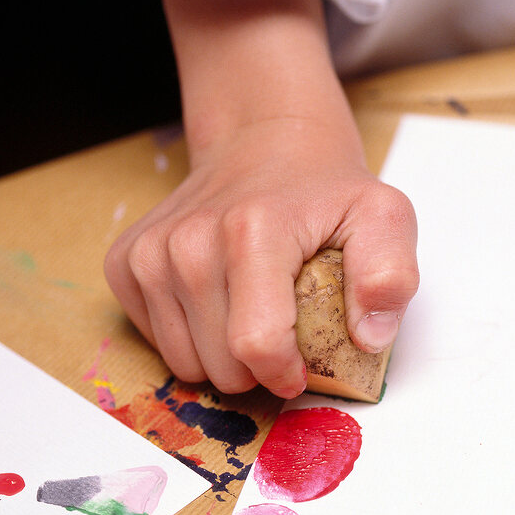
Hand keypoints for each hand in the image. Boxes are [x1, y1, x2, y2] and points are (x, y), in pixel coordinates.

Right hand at [104, 0, 417, 399]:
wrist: (267, 142)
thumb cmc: (326, 191)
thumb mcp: (384, 218)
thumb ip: (389, 274)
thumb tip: (371, 337)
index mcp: (252, 231)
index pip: (256, 344)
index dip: (286, 371)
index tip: (303, 365)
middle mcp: (189, 241)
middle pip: (221, 365)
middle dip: (258, 368)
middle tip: (283, 328)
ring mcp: (149, 252)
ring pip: (185, 364)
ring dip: (223, 357)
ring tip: (253, 312)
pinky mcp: (125, 263)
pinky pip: (157, 342)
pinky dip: (191, 338)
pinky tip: (220, 301)